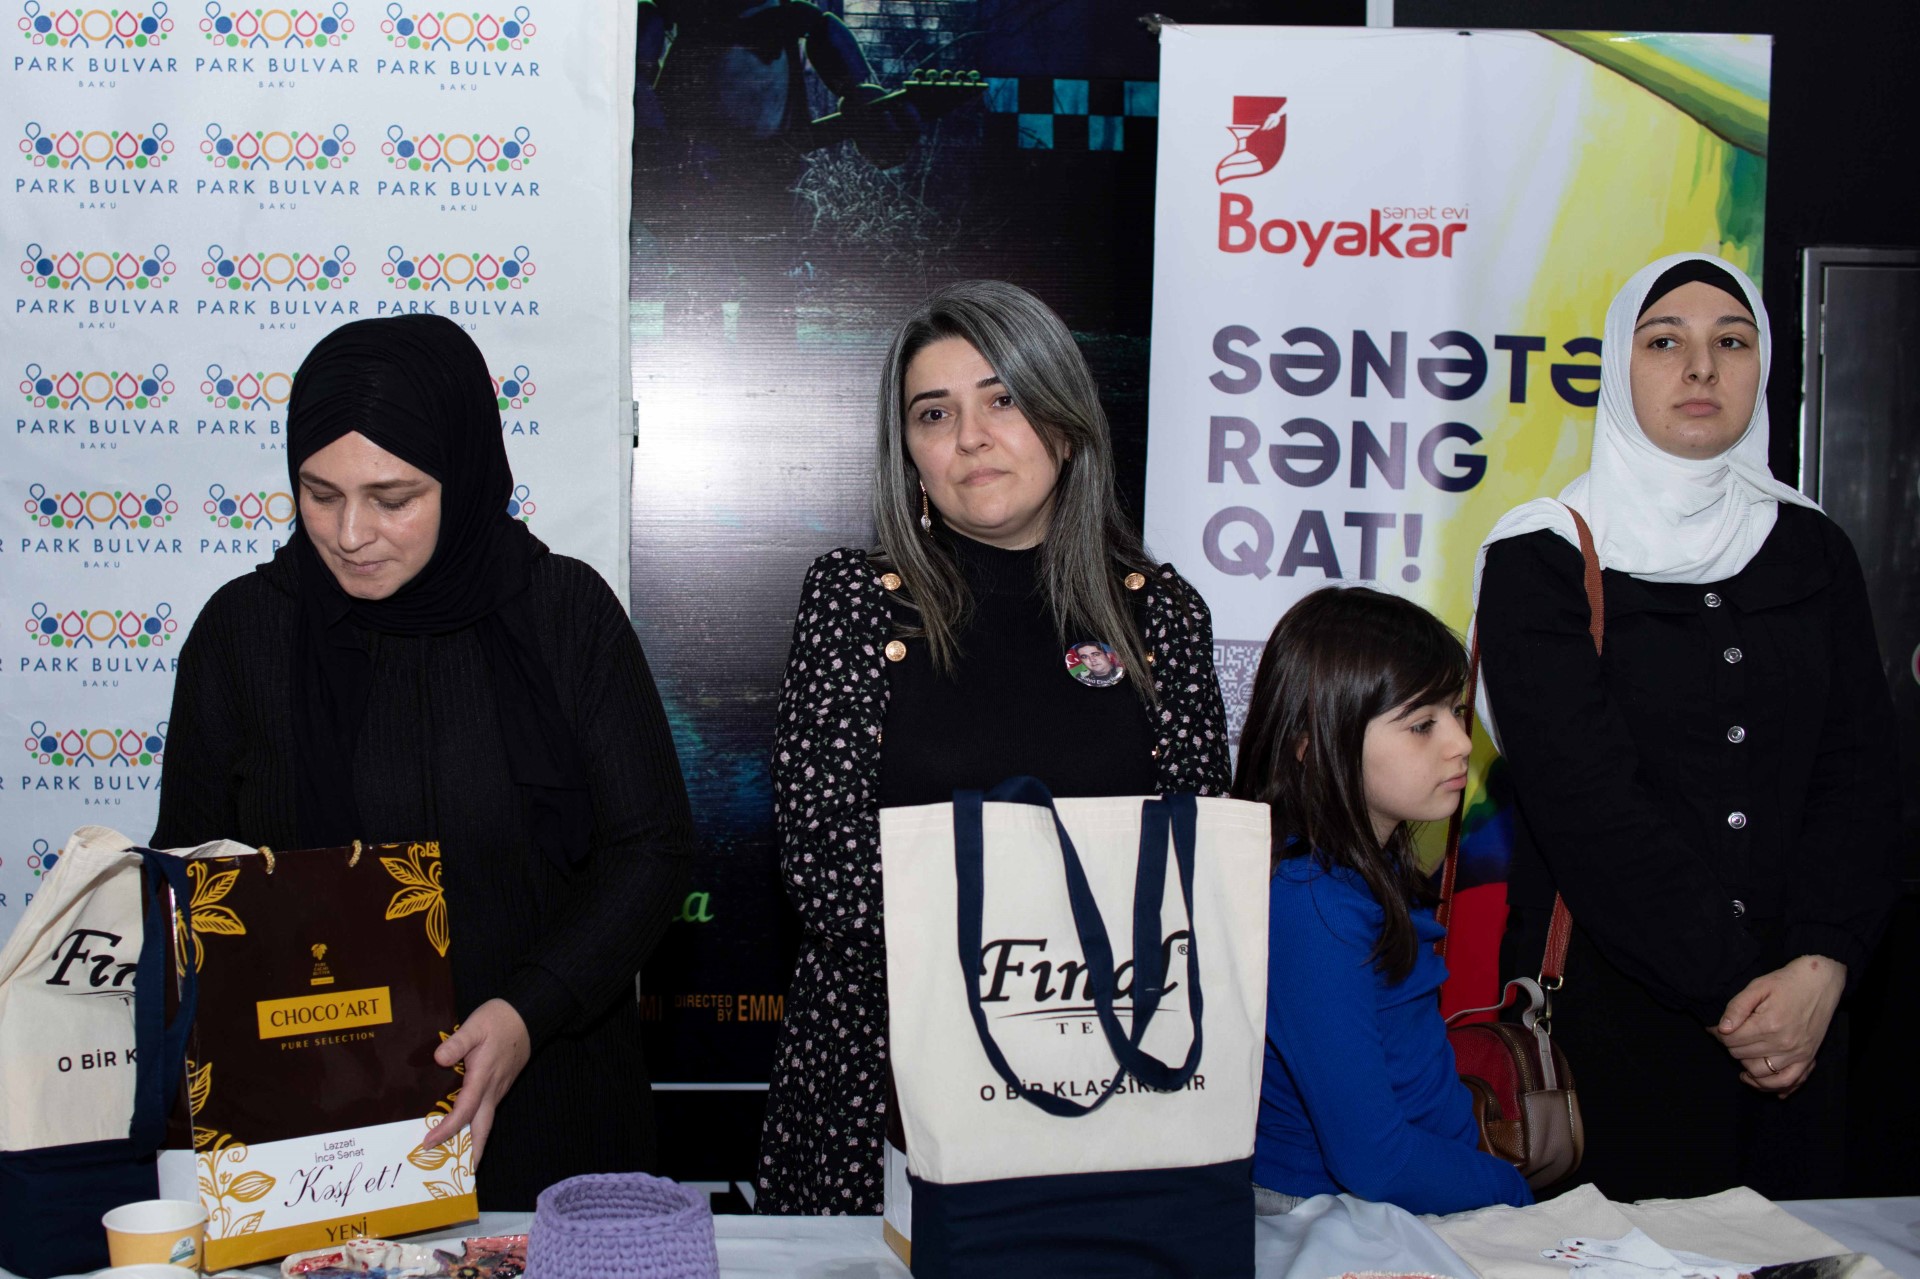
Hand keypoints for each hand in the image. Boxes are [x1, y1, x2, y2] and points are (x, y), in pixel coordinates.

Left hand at [420, 997, 530, 1167]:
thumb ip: (457, 1043)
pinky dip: (478, 1126)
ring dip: (474, 1141)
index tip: (428, 1143)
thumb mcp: (476, 1025)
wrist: (529, 1015)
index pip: (464, 1111)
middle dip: (473, 1153)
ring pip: (486, 1121)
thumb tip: (439, 1059)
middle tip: (462, 1175)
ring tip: (459, 1158)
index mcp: (483, 1078)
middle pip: (483, 1129)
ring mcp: (499, 1088)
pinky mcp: (501, 1084)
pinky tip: (468, 1127)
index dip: (446, 1130)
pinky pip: (488, 1111)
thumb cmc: (500, 1020)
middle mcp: (492, 1089)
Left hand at [1711, 955, 1844, 1094]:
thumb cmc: (1785, 983)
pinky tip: (1758, 1080)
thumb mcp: (1757, 987)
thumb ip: (1737, 1008)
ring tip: (1741, 1058)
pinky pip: (1788, 1082)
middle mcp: (1784, 1044)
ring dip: (1747, 1067)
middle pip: (1743, 1057)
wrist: (1819, 984)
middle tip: (1731, 1037)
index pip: (1732, 1041)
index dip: (1718, 1034)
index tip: (1714, 1029)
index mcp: (1768, 1025)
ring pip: (1761, 1074)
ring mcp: (1797, 1054)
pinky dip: (1772, 1086)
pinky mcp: (1808, 1059)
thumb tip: (1722, 1029)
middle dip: (1731, 1047)